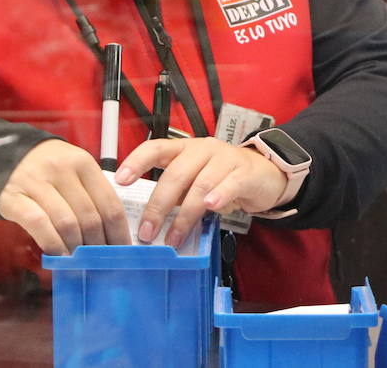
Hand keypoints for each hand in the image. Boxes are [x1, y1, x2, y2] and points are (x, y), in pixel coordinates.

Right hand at [0, 139, 130, 254]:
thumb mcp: (76, 172)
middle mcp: (61, 168)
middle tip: (99, 262)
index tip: (122, 252)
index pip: (110, 204)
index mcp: (83, 163)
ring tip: (80, 262)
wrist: (8, 157)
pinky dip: (52, 244)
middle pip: (90, 217)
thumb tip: (114, 236)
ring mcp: (35, 181)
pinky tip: (59, 255)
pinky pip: (38, 224)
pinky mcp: (13, 197)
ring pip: (66, 223)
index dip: (119, 233)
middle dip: (98, 246)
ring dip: (76, 249)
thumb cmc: (50, 170)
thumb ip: (93, 196)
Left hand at [114, 138, 287, 248]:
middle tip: (147, 232)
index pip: (156, 148)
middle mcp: (202, 149)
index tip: (120, 180)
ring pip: (200, 184)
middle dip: (158, 205)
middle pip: (176, 174)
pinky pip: (230, 183)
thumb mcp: (196, 181)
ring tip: (174, 238)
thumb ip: (176, 195)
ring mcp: (225, 158)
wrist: (266, 174)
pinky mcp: (245, 172)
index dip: (136, 162)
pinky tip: (210, 207)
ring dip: (184, 215)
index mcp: (184, 149)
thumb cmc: (224, 179)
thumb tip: (148, 221)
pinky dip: (219, 196)